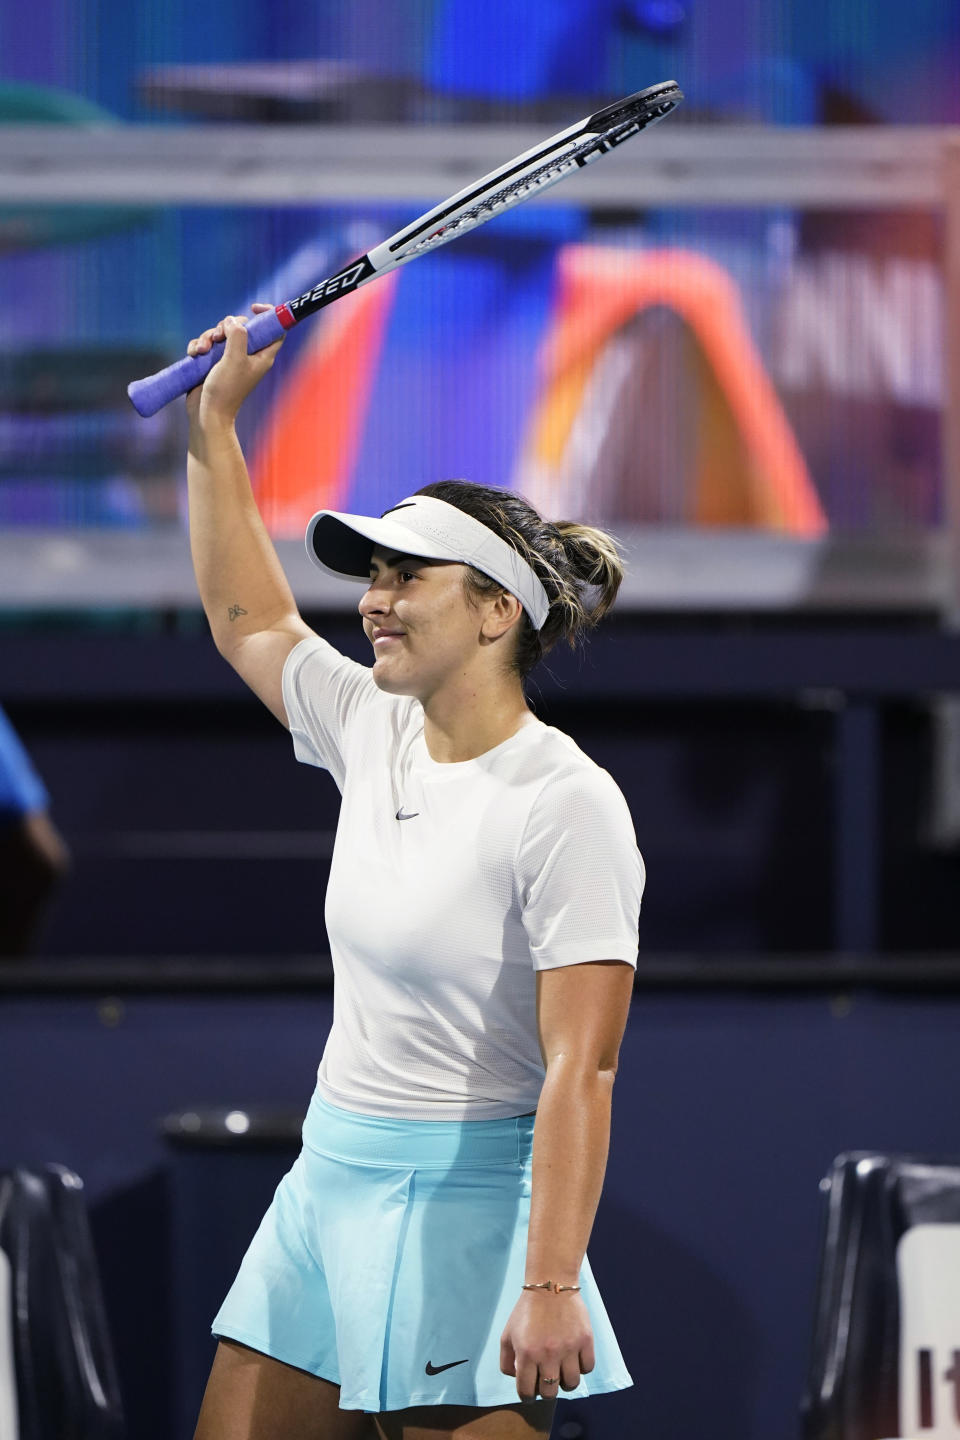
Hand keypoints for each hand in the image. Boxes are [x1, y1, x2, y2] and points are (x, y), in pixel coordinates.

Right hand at [184, 303, 284, 426]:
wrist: (207, 413)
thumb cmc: (226, 390)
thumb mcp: (235, 359)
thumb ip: (238, 336)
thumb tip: (233, 320)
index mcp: (262, 356)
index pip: (273, 330)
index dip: (268, 315)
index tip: (253, 308)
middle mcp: (247, 356)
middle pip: (242, 326)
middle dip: (226, 326)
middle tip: (218, 337)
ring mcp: (229, 358)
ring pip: (220, 334)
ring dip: (207, 337)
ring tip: (201, 351)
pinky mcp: (213, 362)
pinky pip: (207, 344)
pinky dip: (199, 345)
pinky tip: (194, 354)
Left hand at [499, 1289, 594, 1402]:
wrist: (551, 1285)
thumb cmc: (527, 1311)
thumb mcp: (507, 1334)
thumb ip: (506, 1361)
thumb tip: (517, 1379)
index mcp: (526, 1353)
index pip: (527, 1391)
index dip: (527, 1396)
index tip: (531, 1392)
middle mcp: (548, 1354)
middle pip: (550, 1392)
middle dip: (546, 1391)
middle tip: (546, 1381)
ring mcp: (569, 1348)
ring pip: (571, 1384)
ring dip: (565, 1382)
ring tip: (561, 1371)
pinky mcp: (585, 1340)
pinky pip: (587, 1368)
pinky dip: (581, 1368)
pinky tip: (574, 1359)